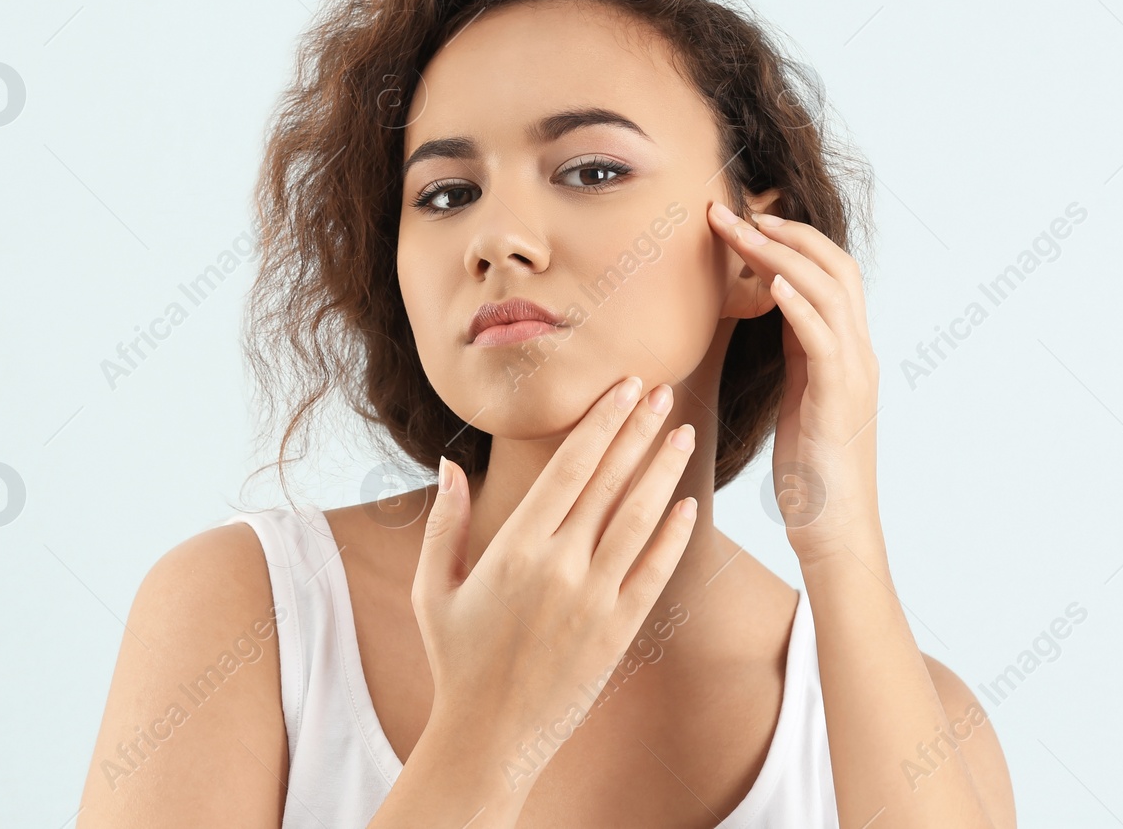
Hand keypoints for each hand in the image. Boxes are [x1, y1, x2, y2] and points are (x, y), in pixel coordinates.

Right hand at [411, 376, 697, 794]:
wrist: (490, 735)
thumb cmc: (457, 658)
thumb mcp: (433, 589)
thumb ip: (445, 522)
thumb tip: (452, 463)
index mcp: (515, 547)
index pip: (570, 467)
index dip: (601, 423)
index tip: (623, 388)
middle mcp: (560, 566)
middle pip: (611, 482)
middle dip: (638, 431)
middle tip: (662, 390)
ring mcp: (594, 599)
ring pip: (640, 519)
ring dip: (664, 471)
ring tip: (683, 433)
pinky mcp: (618, 630)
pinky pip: (654, 572)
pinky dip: (675, 536)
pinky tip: (689, 504)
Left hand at [707, 200, 881, 564]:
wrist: (835, 530)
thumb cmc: (812, 471)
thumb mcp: (800, 397)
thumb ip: (796, 353)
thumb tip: (775, 311)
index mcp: (846, 351)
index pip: (828, 273)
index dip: (789, 240)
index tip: (742, 220)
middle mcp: (858, 353)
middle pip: (835, 267)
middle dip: (784, 233)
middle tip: (733, 210)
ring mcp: (854, 374)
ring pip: (830, 292)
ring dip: (783, 256)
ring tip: (742, 231)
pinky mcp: (840, 400)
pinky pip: (824, 340)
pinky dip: (800, 307)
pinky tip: (771, 285)